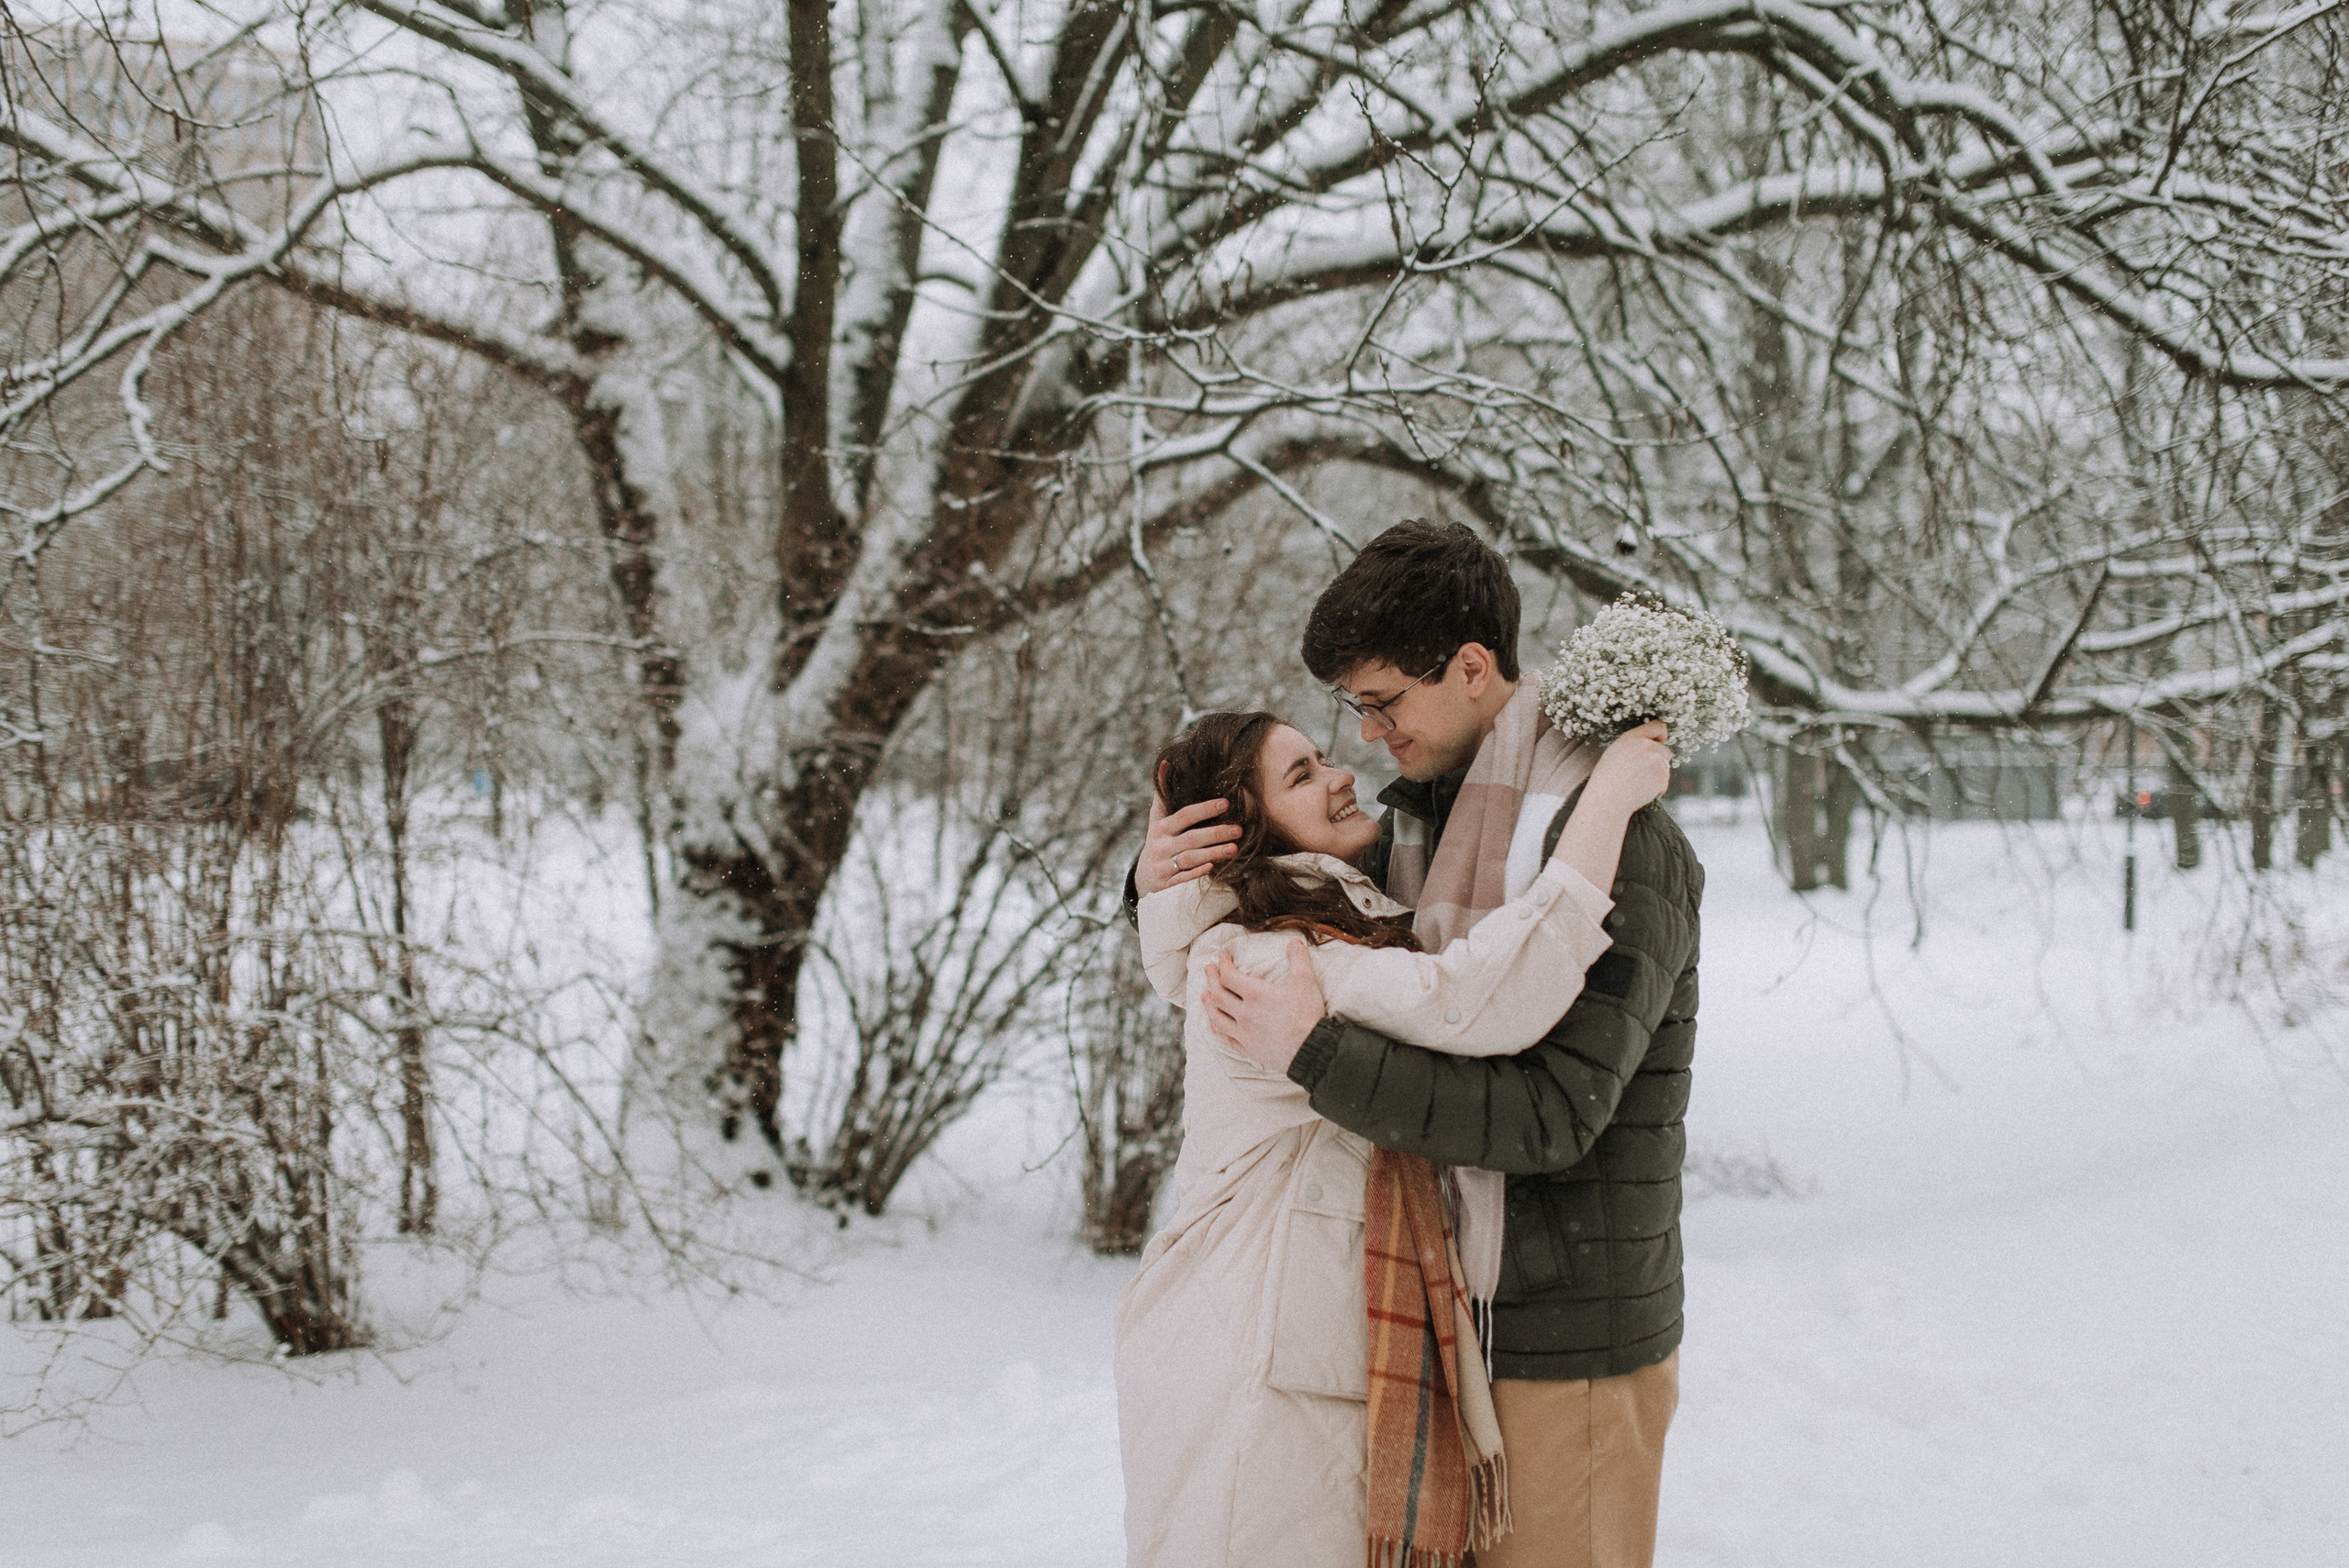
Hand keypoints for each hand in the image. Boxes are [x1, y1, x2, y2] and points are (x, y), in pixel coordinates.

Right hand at [1137, 790, 1242, 895]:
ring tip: (1235, 848)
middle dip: (1216, 833)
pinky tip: (1213, 867)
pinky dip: (1196, 873)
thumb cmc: (1158, 842)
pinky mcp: (1166, 885)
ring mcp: (1163, 867)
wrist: (1143, 879)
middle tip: (1239, 829)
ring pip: (1190, 859)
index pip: (1185, 816)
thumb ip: (1163, 794)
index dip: (1205, 809)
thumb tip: (1166, 762)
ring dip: (1213, 853)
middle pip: (1191, 838)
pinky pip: (1183, 879)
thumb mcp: (1156, 819)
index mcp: (1161, 828)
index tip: (1226, 803)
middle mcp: (1161, 846)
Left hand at [1200, 939, 1324, 1072]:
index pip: (1230, 976)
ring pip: (1218, 1017)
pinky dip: (1217, 1029)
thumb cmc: (1307, 1015)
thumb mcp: (1305, 982)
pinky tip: (1214, 1025)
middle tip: (1208, 969)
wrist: (1312, 1050)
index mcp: (1256, 995)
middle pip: (1219, 995)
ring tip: (1204, 995)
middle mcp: (1245, 1014)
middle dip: (1211, 979)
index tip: (1221, 956)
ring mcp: (1244, 1033)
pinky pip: (1227, 1038)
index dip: (1223, 964)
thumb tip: (1295, 941)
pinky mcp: (1249, 1049)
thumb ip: (1299, 959)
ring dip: (1209, 1004)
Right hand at [1586, 721, 1671, 816]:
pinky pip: (1664, 783)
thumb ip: (1634, 744)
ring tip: (1637, 783)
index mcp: (1632, 737)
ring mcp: (1656, 761)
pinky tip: (1640, 791)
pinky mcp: (1662, 777)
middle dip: (1659, 760)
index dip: (1662, 734)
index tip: (1661, 740)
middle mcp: (1646, 746)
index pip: (1658, 726)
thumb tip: (1651, 743)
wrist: (1607, 800)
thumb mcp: (1614, 752)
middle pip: (1665, 750)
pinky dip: (1656, 789)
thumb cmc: (1606, 779)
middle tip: (1641, 773)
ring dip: (1657, 775)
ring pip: (1665, 767)